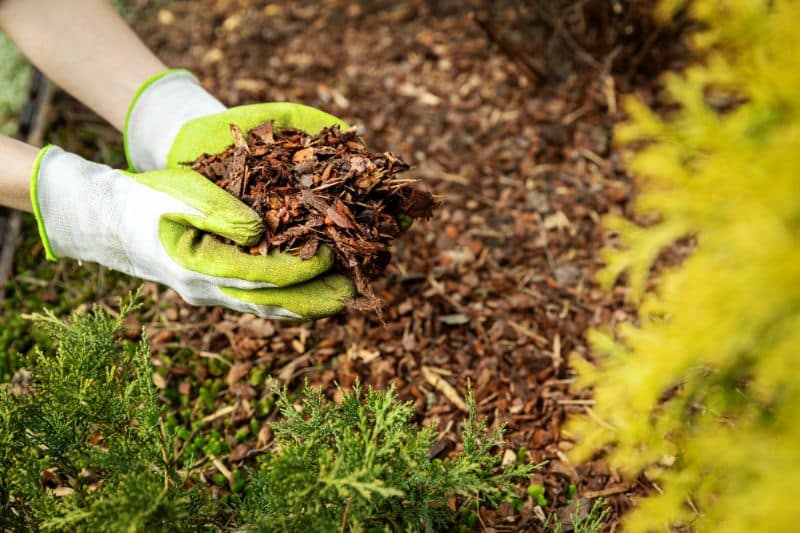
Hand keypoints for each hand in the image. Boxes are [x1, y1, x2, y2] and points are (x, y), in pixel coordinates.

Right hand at [30, 146, 352, 319]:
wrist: (113, 220)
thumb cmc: (149, 198)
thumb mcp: (181, 194)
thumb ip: (219, 212)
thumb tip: (260, 232)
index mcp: (198, 265)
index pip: (262, 274)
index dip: (300, 268)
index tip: (332, 255)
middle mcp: (206, 290)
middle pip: (270, 302)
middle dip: (313, 298)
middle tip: (353, 294)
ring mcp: (209, 295)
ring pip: (265, 307)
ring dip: (304, 304)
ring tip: (342, 298)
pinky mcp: (214, 291)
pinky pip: (256, 302)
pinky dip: (286, 300)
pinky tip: (311, 294)